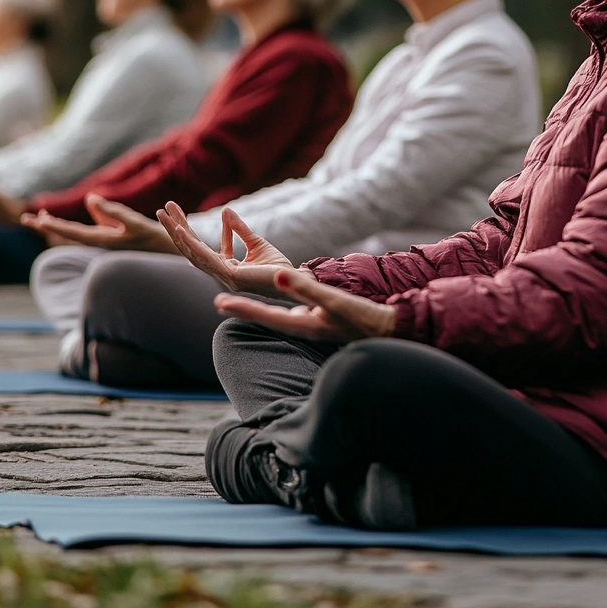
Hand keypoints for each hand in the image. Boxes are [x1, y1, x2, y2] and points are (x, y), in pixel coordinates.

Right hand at [20, 193, 177, 252]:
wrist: (182, 249)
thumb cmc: (154, 240)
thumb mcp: (128, 225)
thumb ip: (108, 215)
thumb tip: (90, 200)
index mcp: (108, 240)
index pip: (74, 233)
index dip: (52, 227)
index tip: (29, 219)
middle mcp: (114, 242)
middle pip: (77, 236)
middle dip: (52, 228)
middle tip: (27, 220)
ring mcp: (127, 237)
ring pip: (95, 234)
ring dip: (69, 227)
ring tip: (46, 219)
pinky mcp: (144, 230)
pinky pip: (126, 220)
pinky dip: (110, 212)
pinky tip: (94, 200)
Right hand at [156, 202, 295, 295]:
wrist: (293, 281)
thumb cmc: (276, 267)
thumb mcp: (256, 242)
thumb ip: (239, 229)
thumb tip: (225, 210)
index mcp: (224, 266)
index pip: (200, 246)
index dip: (189, 228)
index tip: (179, 210)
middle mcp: (219, 272)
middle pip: (191, 248)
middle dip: (176, 228)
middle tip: (162, 209)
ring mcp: (223, 275)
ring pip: (192, 252)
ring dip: (177, 232)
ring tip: (163, 213)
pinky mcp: (232, 275)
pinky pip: (206, 258)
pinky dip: (191, 243)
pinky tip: (180, 230)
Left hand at [215, 267, 395, 342]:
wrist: (388, 331)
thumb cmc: (363, 317)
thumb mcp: (334, 300)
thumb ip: (305, 288)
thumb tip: (277, 276)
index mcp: (302, 324)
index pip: (265, 315)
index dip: (241, 308)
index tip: (218, 302)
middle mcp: (303, 327)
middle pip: (266, 318)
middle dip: (244, 309)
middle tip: (220, 302)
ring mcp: (311, 326)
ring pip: (278, 317)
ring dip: (259, 309)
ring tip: (242, 302)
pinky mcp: (320, 322)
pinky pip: (293, 313)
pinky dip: (280, 307)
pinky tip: (280, 304)